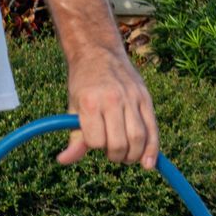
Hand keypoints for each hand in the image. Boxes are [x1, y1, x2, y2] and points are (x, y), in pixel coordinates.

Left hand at [59, 45, 158, 167]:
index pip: (96, 140)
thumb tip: (62, 161)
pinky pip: (153, 128)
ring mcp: (132, 98)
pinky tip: (148, 163)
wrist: (98, 53)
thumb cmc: (83, 84)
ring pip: (138, 138)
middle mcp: (113, 99)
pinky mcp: (146, 98)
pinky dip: (152, 148)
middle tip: (111, 153)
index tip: (94, 142)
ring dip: (133, 155)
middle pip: (119, 143)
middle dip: (115, 156)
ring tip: (126, 156)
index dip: (95, 146)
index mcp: (90, 102)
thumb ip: (74, 136)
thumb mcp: (73, 107)